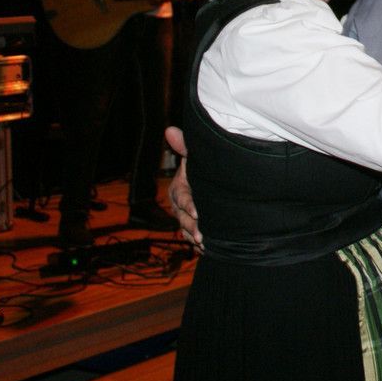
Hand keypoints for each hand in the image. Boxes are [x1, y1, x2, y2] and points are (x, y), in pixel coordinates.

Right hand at [165, 126, 203, 251]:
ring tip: (207, 245)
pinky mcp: (194, 229)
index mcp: (177, 189)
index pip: (181, 198)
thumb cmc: (202, 168)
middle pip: (183, 219)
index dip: (189, 206)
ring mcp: (186, 219)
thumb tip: (169, 129)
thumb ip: (184, 145)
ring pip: (187, 232)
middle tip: (202, 235)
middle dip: (191, 228)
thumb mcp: (193, 156)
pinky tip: (209, 250)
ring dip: (195, 239)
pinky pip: (193, 241)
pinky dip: (200, 246)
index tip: (199, 212)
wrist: (212, 183)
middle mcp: (179, 207)